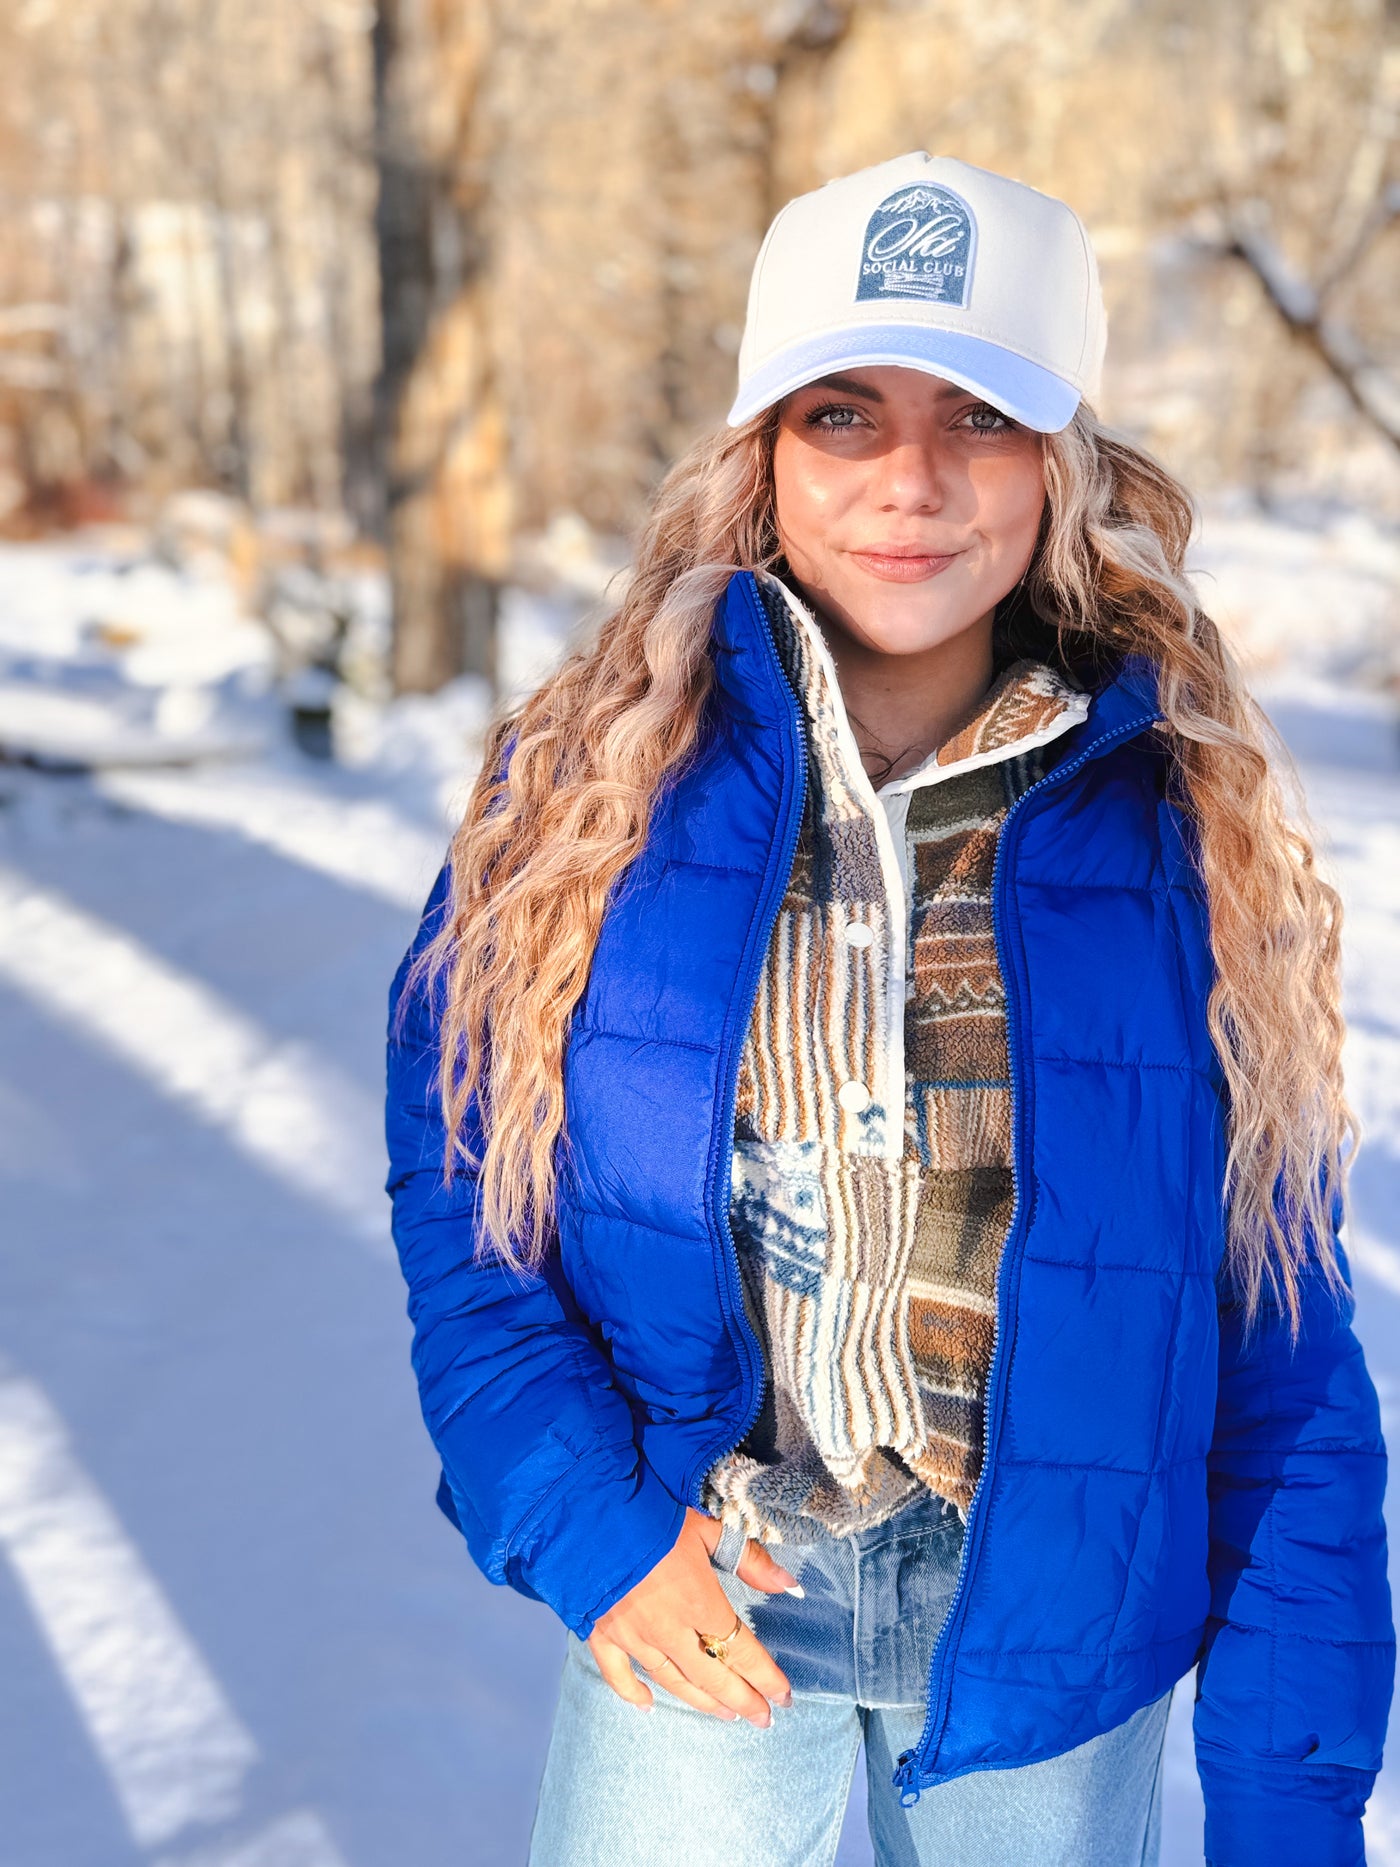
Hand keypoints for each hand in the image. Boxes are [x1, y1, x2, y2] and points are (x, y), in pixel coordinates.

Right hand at [586, 1506, 798, 1724]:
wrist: (586, 1512)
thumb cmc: (651, 1513)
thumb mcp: (706, 1527)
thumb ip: (749, 1559)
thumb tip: (790, 1585)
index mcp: (698, 1601)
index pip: (742, 1650)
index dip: (765, 1677)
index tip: (784, 1697)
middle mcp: (669, 1629)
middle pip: (712, 1676)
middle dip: (742, 1700)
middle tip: (762, 1720)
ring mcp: (633, 1636)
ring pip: (673, 1680)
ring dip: (702, 1700)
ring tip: (726, 1714)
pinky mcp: (602, 1634)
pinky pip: (618, 1674)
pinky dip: (632, 1693)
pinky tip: (647, 1706)